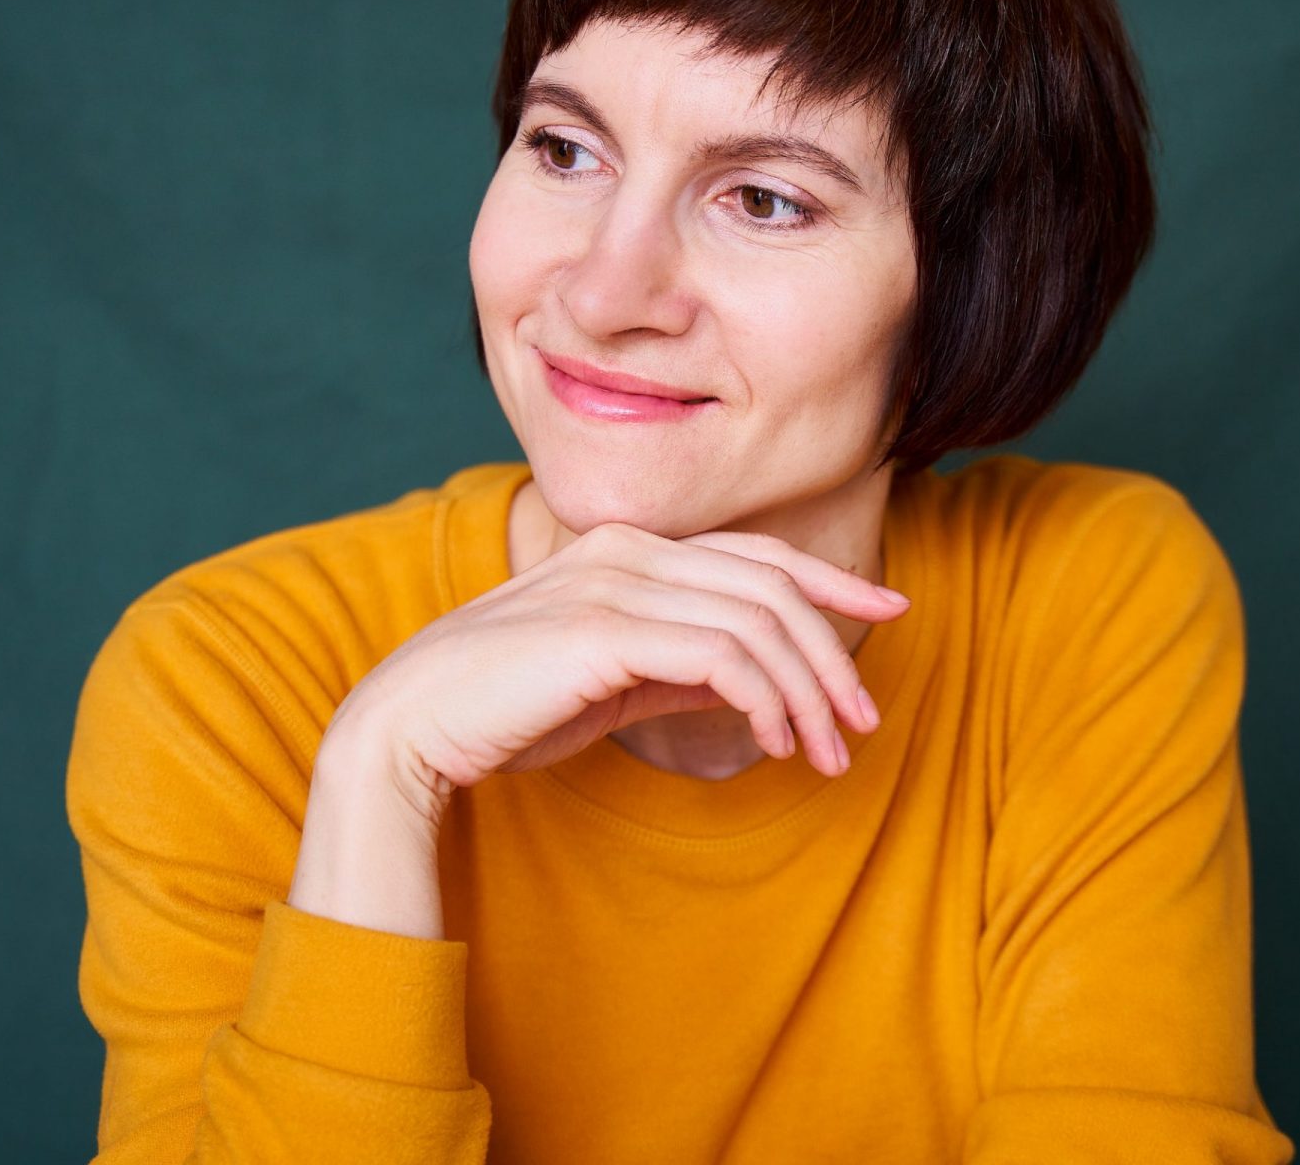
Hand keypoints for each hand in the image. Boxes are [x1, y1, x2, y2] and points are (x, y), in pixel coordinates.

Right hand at [318, 520, 909, 816]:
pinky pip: (719, 655)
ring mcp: (615, 582)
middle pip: (768, 584)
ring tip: (830, 750)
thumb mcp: (612, 681)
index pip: (754, 555)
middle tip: (864, 718)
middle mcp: (628, 550)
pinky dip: (764, 697)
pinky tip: (776, 742)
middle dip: (833, 648)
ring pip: (755, 620)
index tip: (888, 610)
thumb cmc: (508, 706)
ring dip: (807, 689)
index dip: (829, 581)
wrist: (411, 726)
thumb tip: (747, 683)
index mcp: (628, 549)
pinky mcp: (602, 629)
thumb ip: (677, 666)